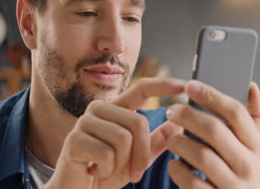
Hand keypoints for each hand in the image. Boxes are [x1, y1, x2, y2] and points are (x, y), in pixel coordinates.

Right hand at [44, 78, 185, 188]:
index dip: (163, 85)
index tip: (186, 85)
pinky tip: (94, 171)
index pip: (141, 89)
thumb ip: (156, 141)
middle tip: (134, 173)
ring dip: (123, 164)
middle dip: (142, 154)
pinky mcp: (73, 140)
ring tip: (109, 170)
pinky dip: (106, 170)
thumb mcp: (137, 158)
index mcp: (115, 109)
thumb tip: (179, 124)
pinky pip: (106, 153)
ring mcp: (84, 122)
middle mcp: (98, 109)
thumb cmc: (105, 174)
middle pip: (137, 122)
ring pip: (123, 138)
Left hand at [165, 80, 259, 188]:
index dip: (211, 95)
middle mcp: (249, 165)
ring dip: (179, 143)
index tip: (190, 85)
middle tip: (171, 110)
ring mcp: (233, 185)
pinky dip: (178, 169)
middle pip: (215, 130)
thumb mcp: (249, 146)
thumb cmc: (238, 168)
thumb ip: (252, 117)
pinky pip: (192, 181)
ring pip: (202, 155)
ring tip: (170, 138)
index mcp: (255, 145)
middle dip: (188, 116)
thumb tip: (252, 86)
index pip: (236, 112)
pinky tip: (174, 163)